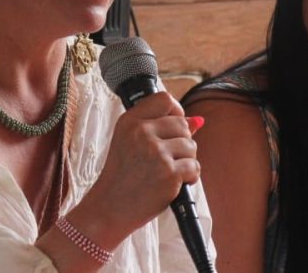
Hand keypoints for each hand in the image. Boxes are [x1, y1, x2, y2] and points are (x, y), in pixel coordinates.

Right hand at [88, 92, 202, 234]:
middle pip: (183, 124)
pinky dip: (189, 177)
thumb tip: (198, 120)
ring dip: (186, 161)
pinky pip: (194, 167)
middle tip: (166, 159)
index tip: (174, 126)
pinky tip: (173, 184)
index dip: (176, 111)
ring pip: (191, 146)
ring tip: (167, 172)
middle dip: (182, 142)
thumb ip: (161, 128)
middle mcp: (142, 133)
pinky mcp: (168, 173)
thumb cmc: (122, 177)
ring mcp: (156, 153)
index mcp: (130, 122)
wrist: (109, 209)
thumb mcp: (132, 144)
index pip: (165, 99)